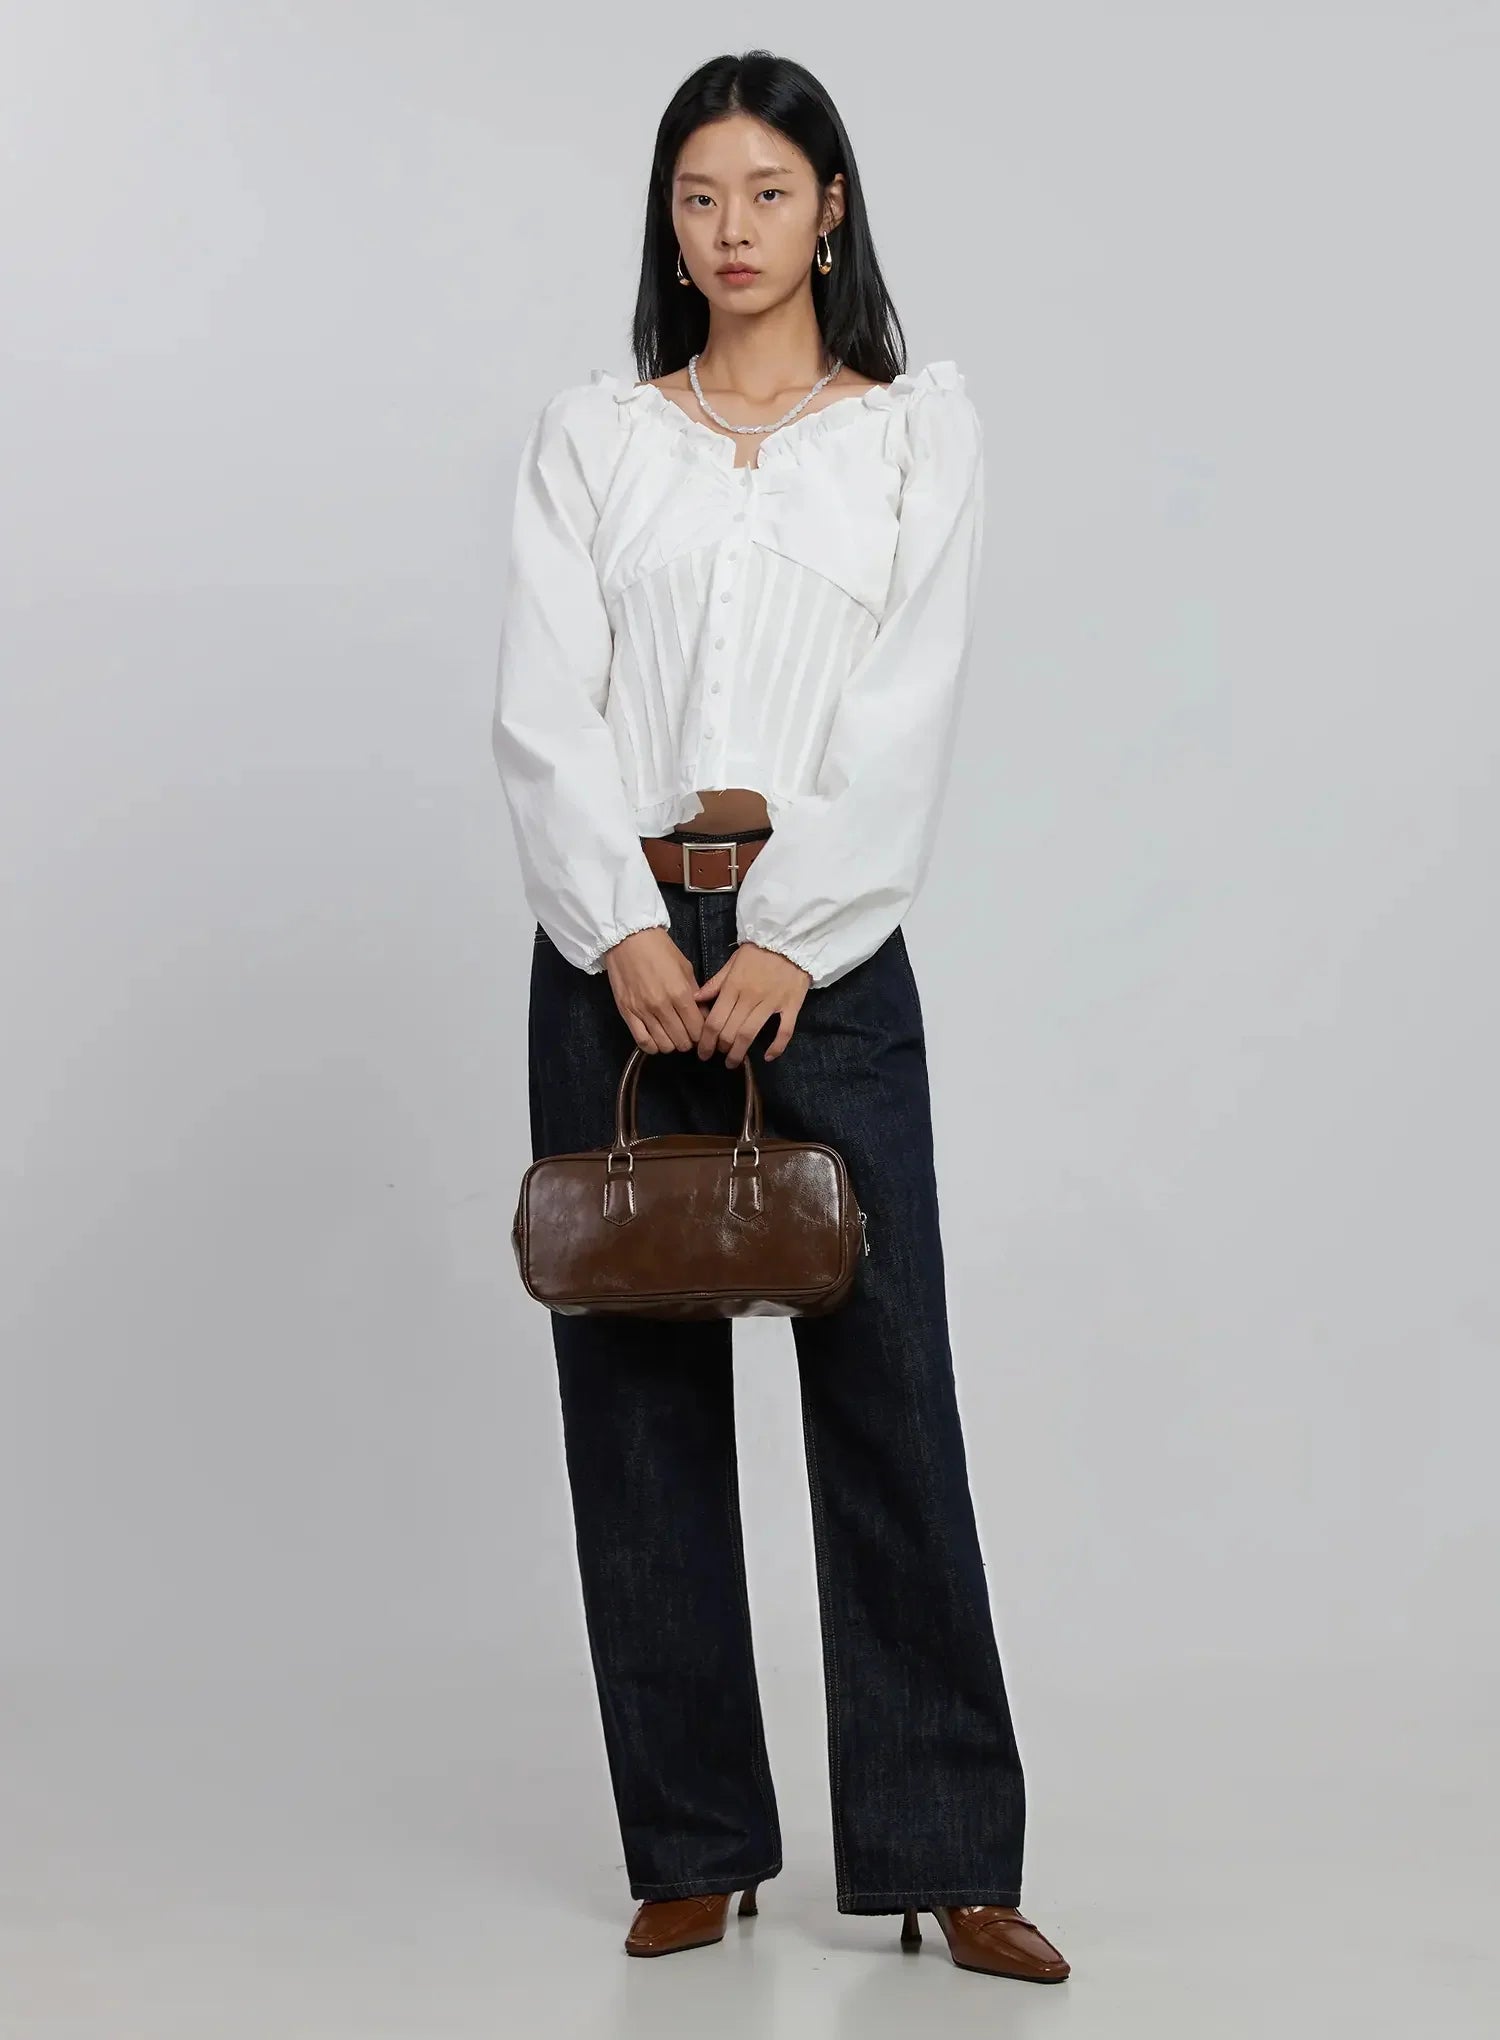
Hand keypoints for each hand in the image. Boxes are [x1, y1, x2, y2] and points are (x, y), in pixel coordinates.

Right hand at [601, 927, 704, 1053]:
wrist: (629, 938)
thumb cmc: (659, 949)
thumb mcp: (685, 968)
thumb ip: (695, 994)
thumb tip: (703, 1015)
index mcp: (680, 993)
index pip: (697, 1030)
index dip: (702, 1034)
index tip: (700, 1030)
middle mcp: (662, 1006)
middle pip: (682, 1041)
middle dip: (688, 1040)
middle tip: (687, 1032)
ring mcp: (643, 1011)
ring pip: (664, 1045)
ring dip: (671, 1044)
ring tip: (672, 1035)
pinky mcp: (627, 1013)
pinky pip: (642, 1042)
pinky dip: (653, 1046)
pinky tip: (657, 1038)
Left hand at [694, 942, 810, 1067]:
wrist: (789, 940)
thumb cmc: (758, 952)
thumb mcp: (732, 963)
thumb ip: (715, 983)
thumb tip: (695, 999)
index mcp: (733, 987)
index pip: (715, 1021)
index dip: (706, 1041)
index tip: (703, 1052)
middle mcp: (750, 997)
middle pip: (730, 1031)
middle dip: (721, 1049)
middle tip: (717, 1057)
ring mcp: (772, 1003)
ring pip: (751, 1034)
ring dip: (740, 1052)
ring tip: (733, 1062)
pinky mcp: (791, 1006)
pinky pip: (785, 1031)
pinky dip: (776, 1047)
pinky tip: (768, 1057)